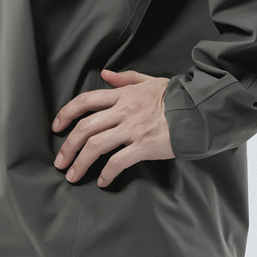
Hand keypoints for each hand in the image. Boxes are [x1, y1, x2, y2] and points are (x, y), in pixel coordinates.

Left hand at [51, 69, 173, 187]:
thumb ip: (126, 79)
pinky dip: (106, 173)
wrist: (200, 111)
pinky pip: (118, 161)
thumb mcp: (150, 81)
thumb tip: (105, 74)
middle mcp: (124, 111)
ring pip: (96, 145)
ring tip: (73, 175)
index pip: (86, 101)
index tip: (56, 127)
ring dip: (80, 163)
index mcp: (123, 95)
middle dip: (68, 146)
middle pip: (85, 127)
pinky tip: (102, 181)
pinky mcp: (144, 146)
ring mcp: (133, 129)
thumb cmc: (177, 98)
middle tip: (60, 161)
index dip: (66, 113)